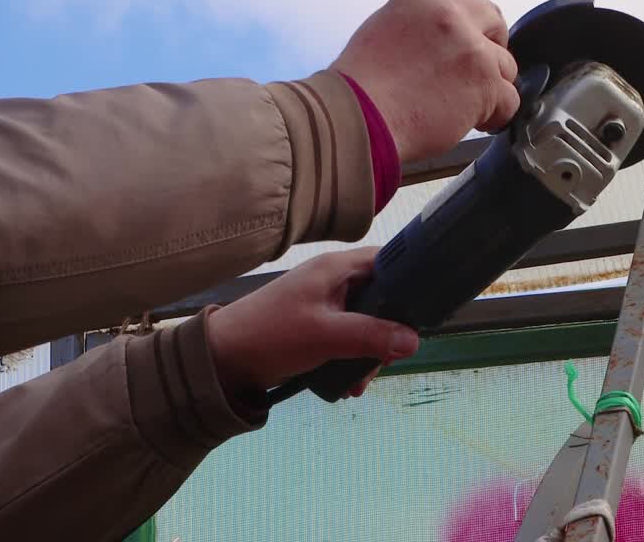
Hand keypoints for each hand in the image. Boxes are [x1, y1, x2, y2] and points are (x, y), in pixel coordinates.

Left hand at [206, 248, 418, 396]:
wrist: (221, 360)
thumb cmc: (270, 335)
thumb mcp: (326, 336)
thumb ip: (372, 335)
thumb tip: (414, 340)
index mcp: (336, 268)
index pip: (388, 259)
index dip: (410, 281)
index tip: (423, 311)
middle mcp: (334, 280)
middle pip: (381, 297)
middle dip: (389, 331)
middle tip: (388, 359)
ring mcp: (325, 303)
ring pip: (366, 322)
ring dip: (369, 352)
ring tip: (361, 381)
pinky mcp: (317, 326)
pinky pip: (349, 337)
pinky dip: (352, 358)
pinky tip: (349, 384)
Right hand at [333, 0, 520, 163]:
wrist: (359, 118)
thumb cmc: (360, 84)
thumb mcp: (384, 28)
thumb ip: (420, 23)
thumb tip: (439, 39)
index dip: (468, 6)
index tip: (465, 26)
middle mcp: (453, 15)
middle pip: (494, 19)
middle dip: (489, 43)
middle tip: (472, 68)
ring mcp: (474, 50)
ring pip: (506, 64)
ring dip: (491, 83)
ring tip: (466, 103)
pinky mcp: (486, 86)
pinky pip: (510, 100)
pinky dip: (497, 114)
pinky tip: (477, 121)